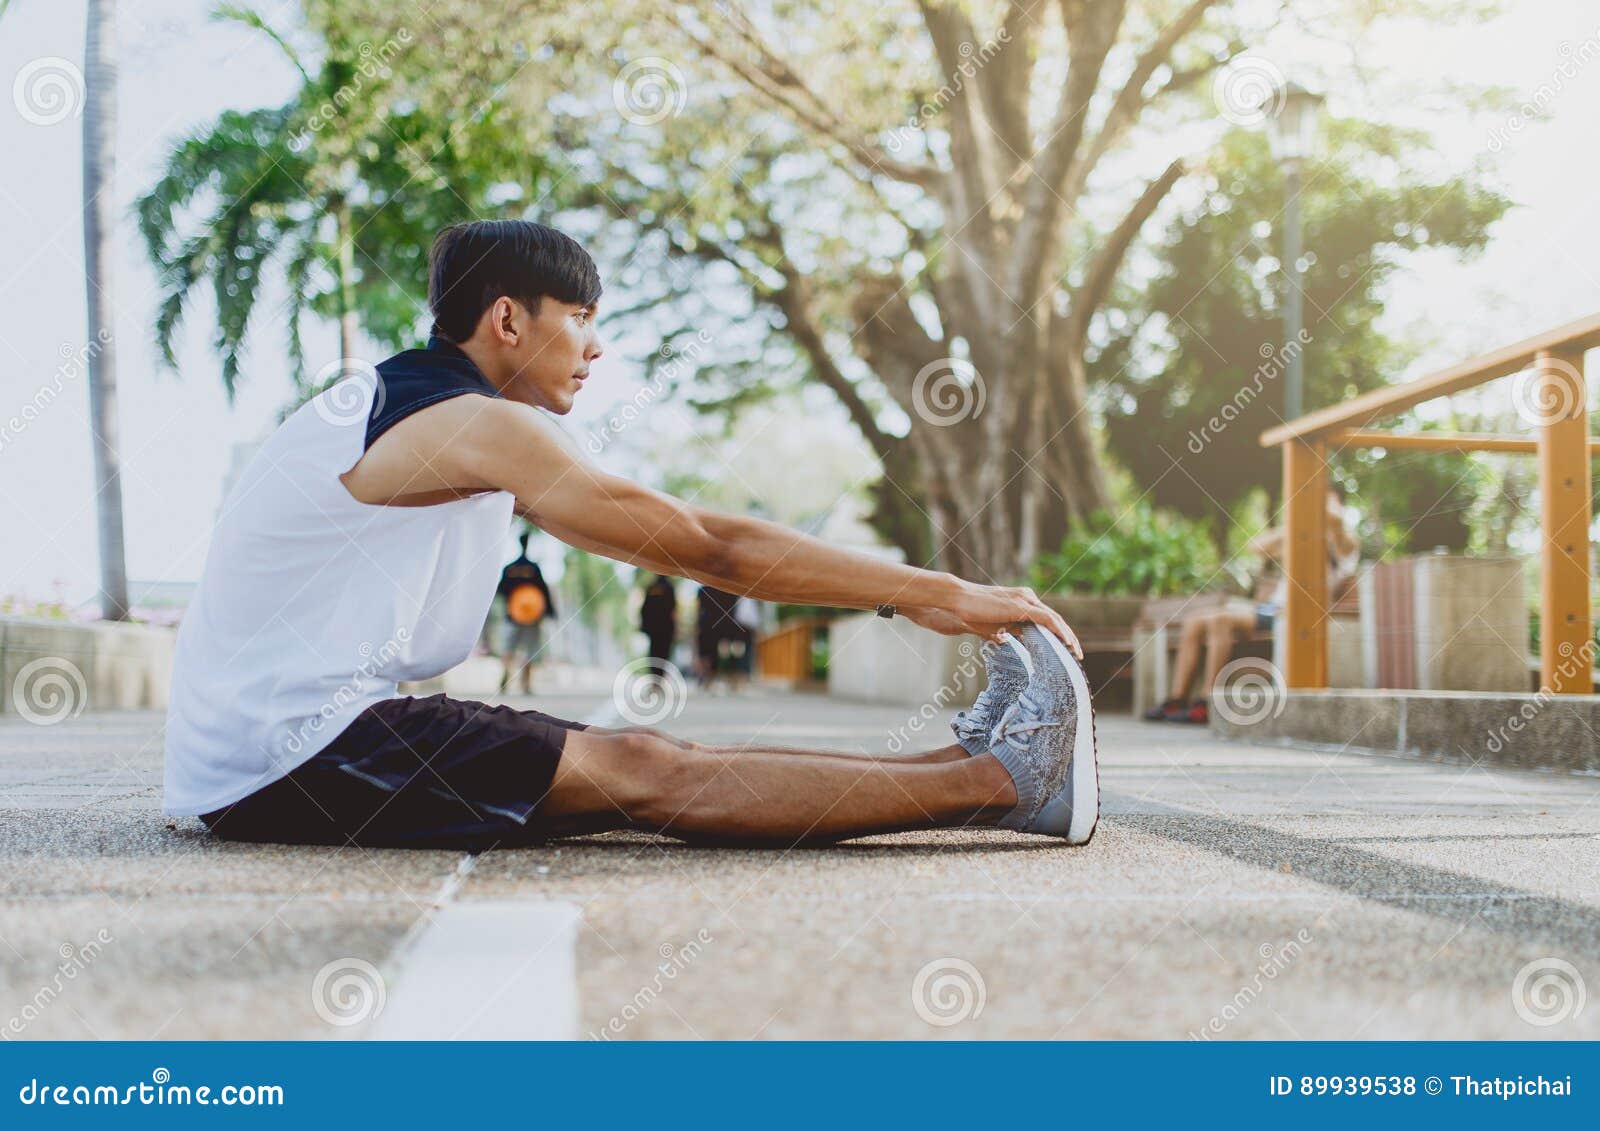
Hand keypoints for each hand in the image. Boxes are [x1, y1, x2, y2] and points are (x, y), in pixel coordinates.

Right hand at [899, 580, 1082, 659]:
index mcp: (1020, 601)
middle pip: (1054, 619)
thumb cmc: (969, 612)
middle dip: (1067, 637)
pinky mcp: (1022, 606)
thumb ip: (1003, 629)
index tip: (1064, 650)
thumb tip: (1007, 638)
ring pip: (1055, 619)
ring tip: (1076, 652)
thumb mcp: (991, 624)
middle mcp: (1026, 597)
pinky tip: (1066, 643)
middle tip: (1077, 654)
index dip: (1056, 634)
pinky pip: (1048, 620)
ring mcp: (1025, 600)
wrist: (957, 600)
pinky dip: (1060, 632)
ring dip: (1068, 636)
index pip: (1045, 619)